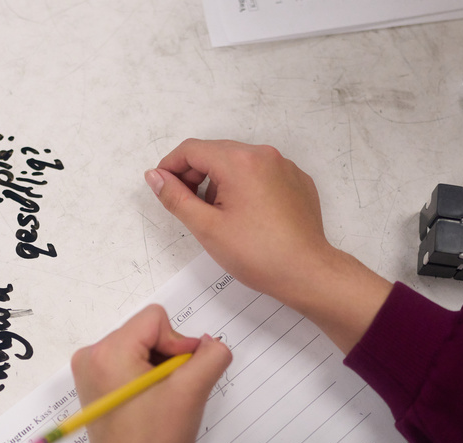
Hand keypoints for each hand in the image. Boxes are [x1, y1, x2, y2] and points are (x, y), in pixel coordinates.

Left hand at [71, 305, 231, 442]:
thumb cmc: (158, 440)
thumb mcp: (192, 391)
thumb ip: (211, 355)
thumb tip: (211, 342)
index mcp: (108, 351)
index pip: (156, 319)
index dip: (179, 344)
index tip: (181, 378)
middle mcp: (90, 356)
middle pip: (146, 332)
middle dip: (168, 357)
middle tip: (172, 393)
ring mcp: (89, 374)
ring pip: (140, 349)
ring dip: (159, 369)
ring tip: (161, 403)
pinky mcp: (95, 389)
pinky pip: (129, 365)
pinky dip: (147, 379)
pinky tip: (151, 407)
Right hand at [145, 139, 392, 353]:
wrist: (307, 272)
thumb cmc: (259, 254)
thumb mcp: (206, 227)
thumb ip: (175, 198)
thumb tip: (155, 177)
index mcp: (239, 161)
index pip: (192, 150)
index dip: (170, 167)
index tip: (163, 186)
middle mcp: (264, 155)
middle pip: (216, 153)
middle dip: (195, 175)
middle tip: (187, 206)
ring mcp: (284, 167)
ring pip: (240, 163)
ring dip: (221, 182)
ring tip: (219, 217)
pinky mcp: (297, 182)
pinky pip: (263, 174)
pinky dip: (247, 187)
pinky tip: (246, 217)